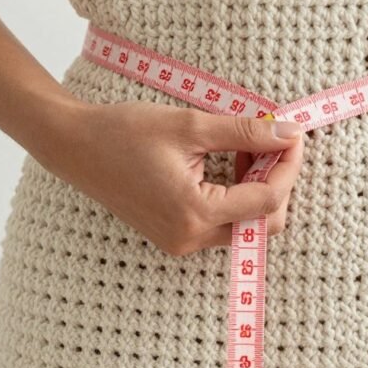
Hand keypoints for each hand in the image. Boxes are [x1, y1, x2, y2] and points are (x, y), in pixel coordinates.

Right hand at [32, 100, 304, 256]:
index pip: (267, 200)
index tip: (293, 134)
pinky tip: (225, 161)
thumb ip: (246, 132)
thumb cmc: (124, 132)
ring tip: (241, 147)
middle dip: (276, 180)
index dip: (288, 165)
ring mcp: (182, 241)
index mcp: (195, 213)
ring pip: (245, 223)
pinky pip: (223, 222)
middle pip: (264, 222)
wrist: (74, 146)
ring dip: (255, 186)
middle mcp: (190, 238)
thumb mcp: (191, 125)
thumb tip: (289, 133)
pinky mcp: (175, 235)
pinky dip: (235, 194)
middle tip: (269, 141)